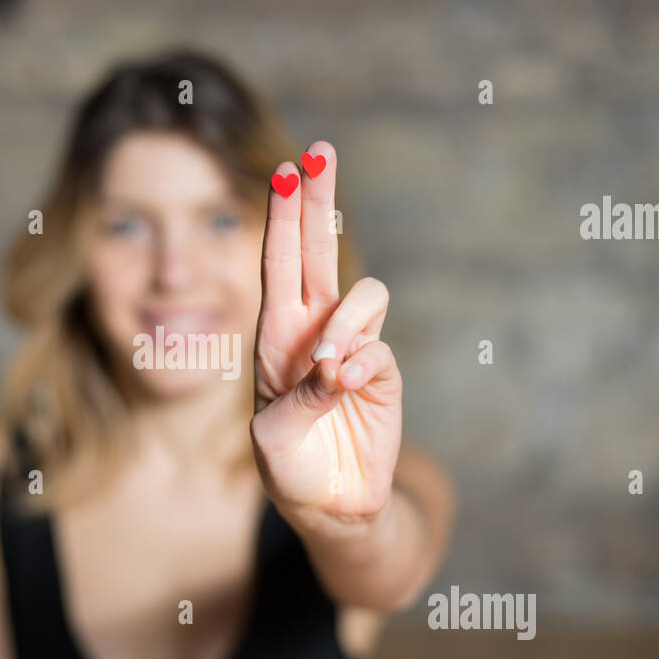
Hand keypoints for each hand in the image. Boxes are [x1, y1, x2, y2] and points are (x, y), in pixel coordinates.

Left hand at [250, 141, 402, 529]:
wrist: (331, 507)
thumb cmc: (289, 469)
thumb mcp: (274, 438)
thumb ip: (301, 398)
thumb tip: (338, 365)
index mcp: (275, 336)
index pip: (279, 263)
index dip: (284, 216)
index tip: (288, 168)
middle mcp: (313, 331)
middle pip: (319, 250)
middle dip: (318, 201)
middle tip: (321, 150)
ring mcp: (352, 348)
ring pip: (363, 295)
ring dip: (346, 325)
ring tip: (331, 370)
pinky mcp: (384, 374)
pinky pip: (381, 348)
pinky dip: (364, 365)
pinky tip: (346, 389)